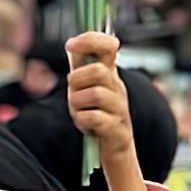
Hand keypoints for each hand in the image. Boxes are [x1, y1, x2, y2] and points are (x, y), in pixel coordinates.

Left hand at [66, 32, 152, 190]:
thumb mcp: (88, 89)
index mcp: (111, 75)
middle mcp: (118, 88)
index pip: (108, 47)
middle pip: (99, 71)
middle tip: (73, 92)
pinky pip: (94, 118)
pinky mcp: (116, 129)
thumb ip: (82, 68)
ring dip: (77, 103)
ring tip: (78, 111)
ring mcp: (120, 108)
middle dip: (77, 80)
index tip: (70, 44)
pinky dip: (82, 121)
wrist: (116, 150)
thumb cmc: (97, 116)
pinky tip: (83, 125)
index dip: (91, 40)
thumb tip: (72, 44)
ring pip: (95, 94)